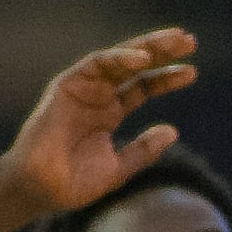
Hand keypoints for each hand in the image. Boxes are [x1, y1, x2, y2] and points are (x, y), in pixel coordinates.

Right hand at [1, 28, 196, 211]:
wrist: (40, 190)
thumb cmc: (73, 184)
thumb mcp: (118, 168)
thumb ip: (144, 150)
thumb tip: (173, 131)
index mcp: (109, 112)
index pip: (143, 87)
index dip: (166, 78)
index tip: (191, 72)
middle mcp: (97, 96)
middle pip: (134, 67)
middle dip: (162, 52)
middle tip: (191, 41)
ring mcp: (82, 89)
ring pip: (118, 58)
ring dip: (147, 47)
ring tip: (176, 41)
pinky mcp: (66, 85)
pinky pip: (95, 63)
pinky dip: (119, 58)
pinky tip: (143, 59)